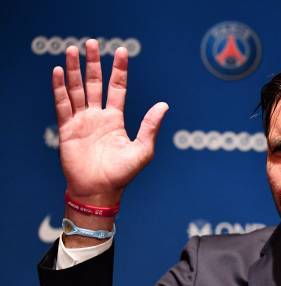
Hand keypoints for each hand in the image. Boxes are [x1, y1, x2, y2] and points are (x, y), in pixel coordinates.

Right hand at [52, 39, 168, 204]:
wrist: (99, 191)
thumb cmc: (122, 174)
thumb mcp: (143, 150)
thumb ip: (150, 126)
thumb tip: (164, 105)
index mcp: (115, 120)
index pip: (117, 88)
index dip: (119, 70)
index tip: (121, 51)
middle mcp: (98, 117)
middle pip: (93, 83)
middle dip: (93, 64)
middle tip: (92, 43)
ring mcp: (81, 122)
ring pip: (76, 90)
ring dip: (75, 70)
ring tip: (74, 50)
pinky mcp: (67, 129)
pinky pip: (62, 105)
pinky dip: (60, 88)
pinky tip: (60, 72)